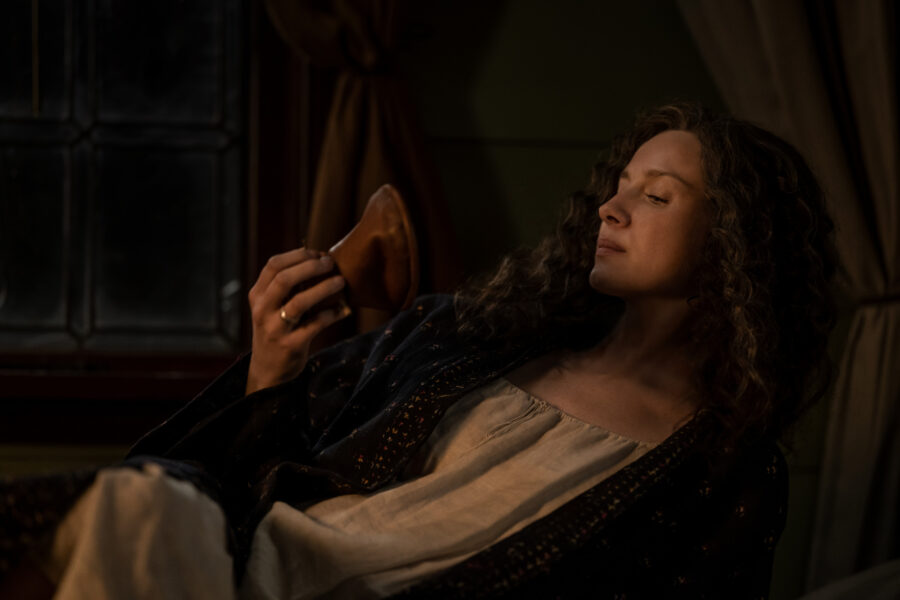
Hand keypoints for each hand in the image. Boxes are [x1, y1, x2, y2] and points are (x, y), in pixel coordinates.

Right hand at [245, 247, 351, 394]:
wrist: (268, 370)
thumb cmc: (277, 330)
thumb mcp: (272, 306)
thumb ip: (287, 285)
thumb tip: (319, 258)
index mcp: (258, 296)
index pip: (273, 265)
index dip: (298, 255)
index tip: (317, 253)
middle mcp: (262, 310)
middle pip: (284, 279)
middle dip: (311, 266)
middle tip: (331, 263)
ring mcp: (275, 329)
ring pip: (300, 301)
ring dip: (324, 288)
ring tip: (341, 281)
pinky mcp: (291, 345)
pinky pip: (315, 324)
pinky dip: (332, 314)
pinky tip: (344, 309)